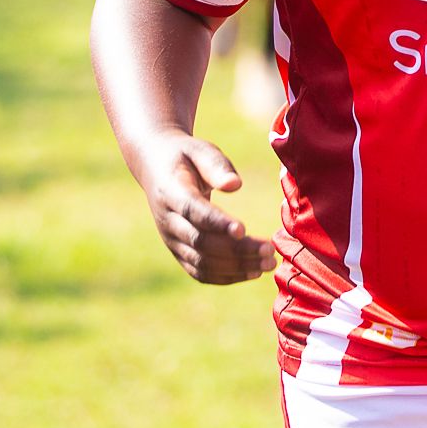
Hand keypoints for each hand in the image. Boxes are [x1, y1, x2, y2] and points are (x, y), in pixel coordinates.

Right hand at [134, 131, 276, 284]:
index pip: (193, 212)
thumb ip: (216, 165)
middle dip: (237, 250)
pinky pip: (201, 272)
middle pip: (201, 243)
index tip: (243, 229)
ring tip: (269, 264)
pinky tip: (253, 272)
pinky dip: (227, 277)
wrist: (156, 168)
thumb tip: (235, 185)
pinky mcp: (179, 252)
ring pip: (202, 263)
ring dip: (237, 268)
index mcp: (170, 193)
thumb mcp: (199, 150)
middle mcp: (168, 221)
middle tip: (270, 251)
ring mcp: (172, 240)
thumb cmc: (186, 156)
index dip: (217, 223)